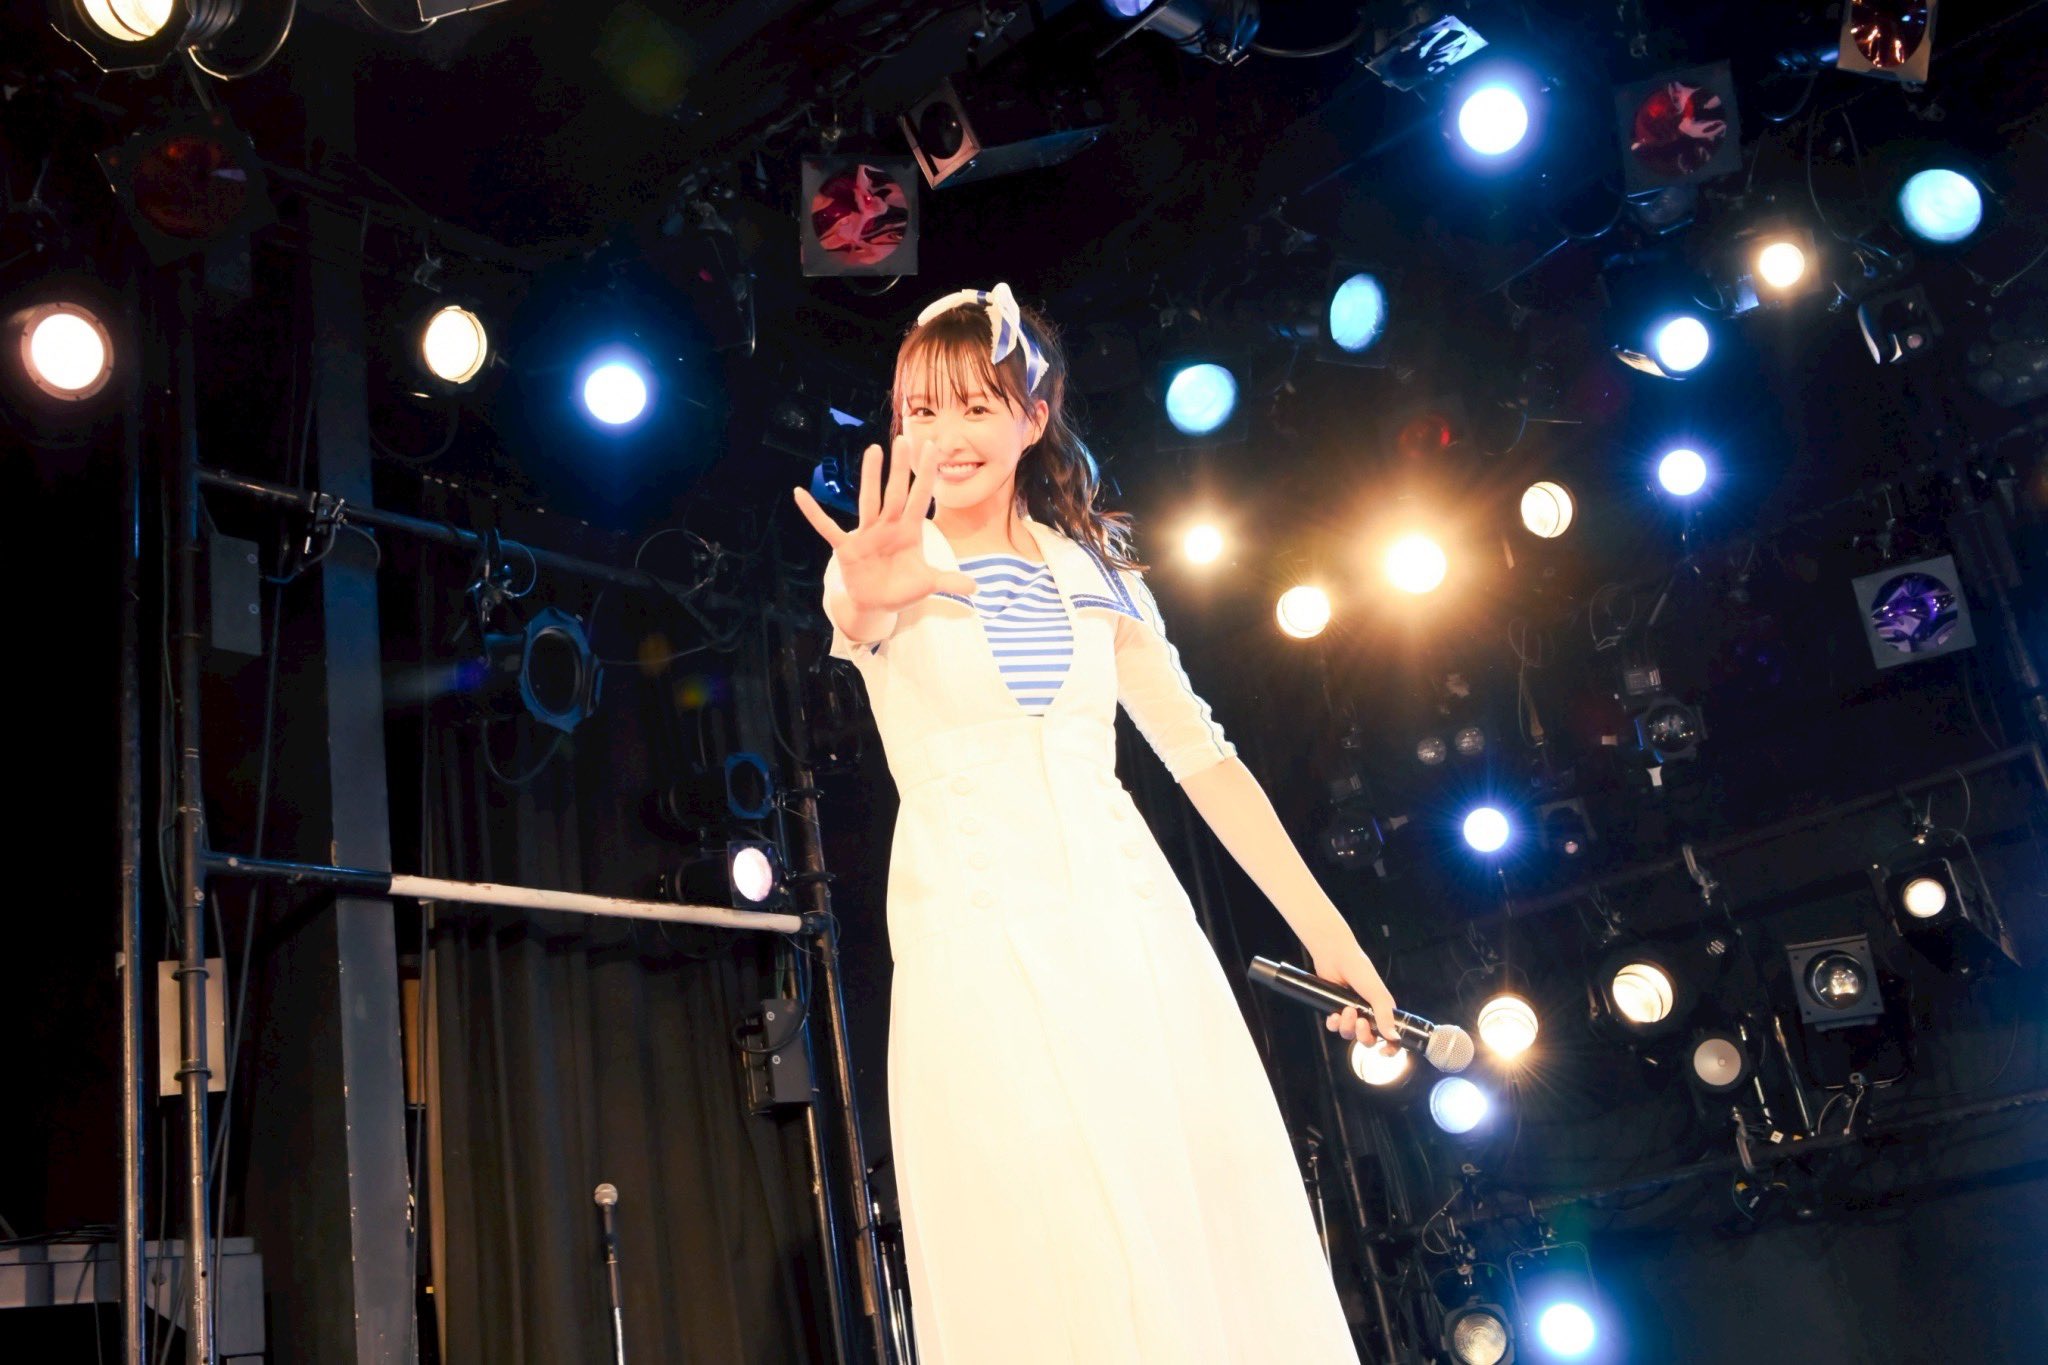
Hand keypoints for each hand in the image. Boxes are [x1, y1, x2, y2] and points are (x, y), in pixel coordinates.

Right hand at [792, 433, 977, 612]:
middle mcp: (888, 527)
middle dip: (900, 468)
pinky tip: (800, 494)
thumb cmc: (901, 588)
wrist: (875, 604)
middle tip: (904, 439)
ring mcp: (866, 535)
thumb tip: (977, 589)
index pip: (920, 498)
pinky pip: (827, 528)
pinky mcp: (846, 548)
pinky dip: (814, 513)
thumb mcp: (927, 585)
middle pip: (896, 493)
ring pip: (869, 501)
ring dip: (870, 477)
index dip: (927, 475)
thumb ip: (949, 582)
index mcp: (909, 532)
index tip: (932, 448)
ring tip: (872, 450)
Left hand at [1311, 936, 1400, 1055]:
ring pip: (1349, 1034)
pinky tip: (1334, 1014)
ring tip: (1345, 1010)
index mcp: (1383, 1010)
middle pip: (1367, 1039)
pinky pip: (1335, 1027)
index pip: (1390, 1036)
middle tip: (1359, 1021)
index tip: (1383, 1051)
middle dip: (1362, 1035)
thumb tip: (1393, 1037)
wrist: (1334, 956)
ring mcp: (1351, 1013)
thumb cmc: (1359, 970)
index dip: (1389, 1047)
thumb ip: (1385, 1015)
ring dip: (1347, 1026)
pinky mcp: (1335, 1009)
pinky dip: (1334, 1024)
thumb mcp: (1376, 993)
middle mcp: (1368, 1014)